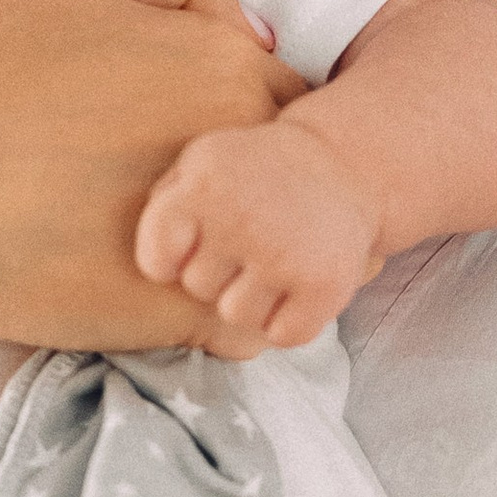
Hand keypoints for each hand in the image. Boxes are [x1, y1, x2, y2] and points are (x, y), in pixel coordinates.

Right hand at [0, 0, 308, 361]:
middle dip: (248, 190)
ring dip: (241, 256)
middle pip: (292, 176)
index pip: (288, 98)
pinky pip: (249, 324)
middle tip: (161, 199)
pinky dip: (213, 319)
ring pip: (281, 253)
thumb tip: (260, 31)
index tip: (175, 142)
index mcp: (228, 59)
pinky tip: (144, 297)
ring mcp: (227, 232)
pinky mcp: (195, 315)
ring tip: (157, 250)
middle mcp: (243, 142)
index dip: (238, 123)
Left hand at [134, 115, 381, 345]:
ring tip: (274, 259)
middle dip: (218, 271)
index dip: (171, 259)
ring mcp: (285, 256)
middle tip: (251, 238)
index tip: (195, 242)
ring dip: (252, 298)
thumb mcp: (203, 160)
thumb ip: (165, 201)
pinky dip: (289, 320)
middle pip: (197, 288)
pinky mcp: (324, 286)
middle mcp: (242, 220)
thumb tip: (154, 261)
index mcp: (203, 187)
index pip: (156, 262)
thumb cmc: (257, 168)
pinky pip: (281, 336)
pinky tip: (298, 283)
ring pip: (236, 316)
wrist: (343, 161)